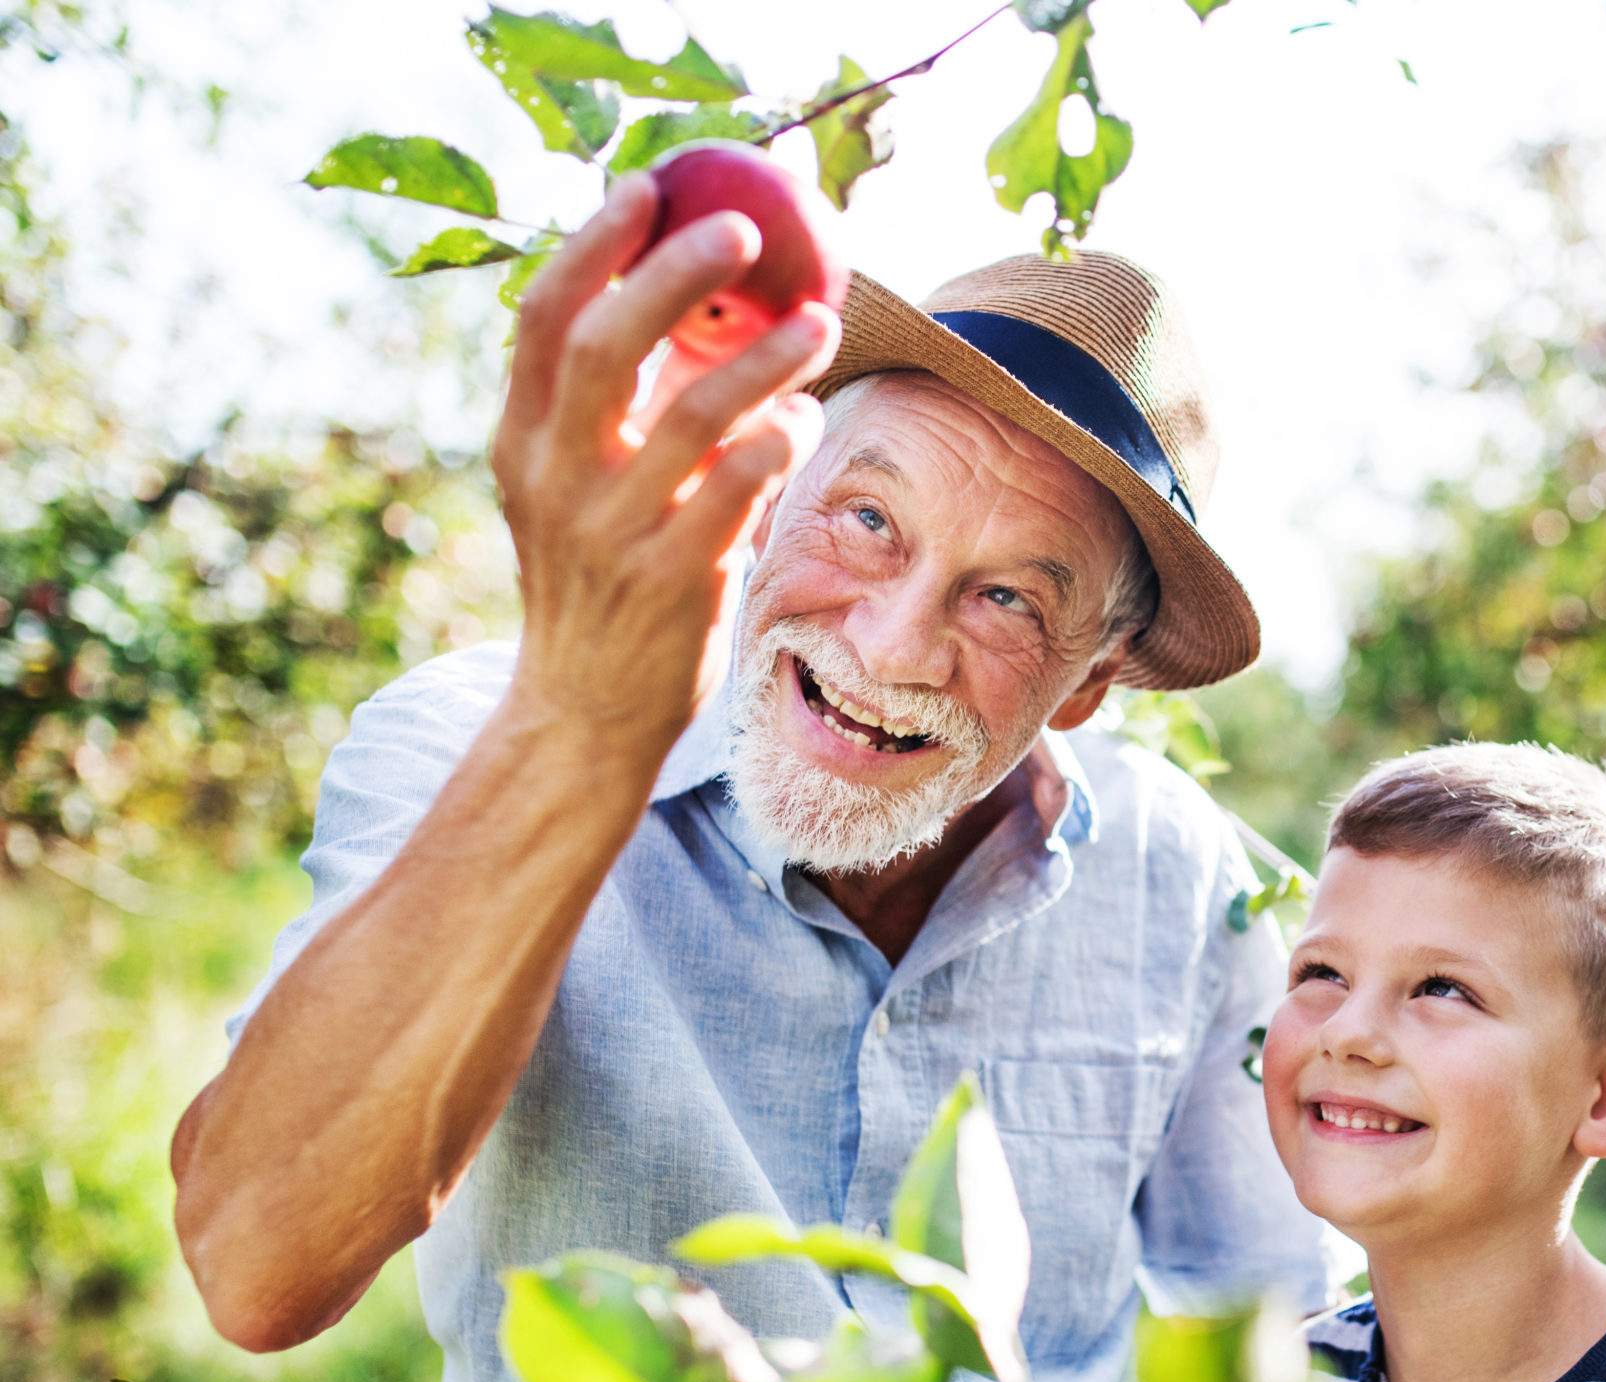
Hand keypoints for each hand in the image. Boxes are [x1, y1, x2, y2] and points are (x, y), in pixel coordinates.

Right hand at [491, 173, 840, 774]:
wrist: (582, 711)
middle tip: (745, 228)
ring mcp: (611, 528)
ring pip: (694, 415)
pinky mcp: (669, 579)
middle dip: (677, 272)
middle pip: (609, 342)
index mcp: (523, 438)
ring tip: (821, 324)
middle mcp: (556, 474)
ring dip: (766, 359)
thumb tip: (678, 297)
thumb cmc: (597, 580)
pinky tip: (804, 423)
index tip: (649, 186)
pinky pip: (737, 491)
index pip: (546, 314)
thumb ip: (615, 405)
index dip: (595, 242)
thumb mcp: (573, 487)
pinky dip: (778, 444)